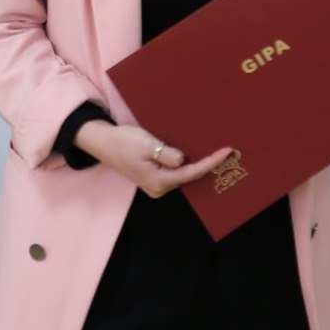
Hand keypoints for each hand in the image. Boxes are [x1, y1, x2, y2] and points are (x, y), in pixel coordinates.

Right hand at [73, 120, 232, 198]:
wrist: (103, 142)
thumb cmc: (123, 142)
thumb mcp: (146, 145)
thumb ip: (166, 154)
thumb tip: (183, 160)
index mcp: (159, 182)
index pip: (191, 173)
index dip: (211, 163)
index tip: (227, 152)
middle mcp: (159, 188)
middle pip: (189, 176)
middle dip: (207, 164)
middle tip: (226, 151)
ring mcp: (156, 185)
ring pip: (182, 174)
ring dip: (196, 163)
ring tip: (215, 151)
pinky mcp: (153, 177)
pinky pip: (174, 171)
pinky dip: (185, 163)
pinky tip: (195, 154)